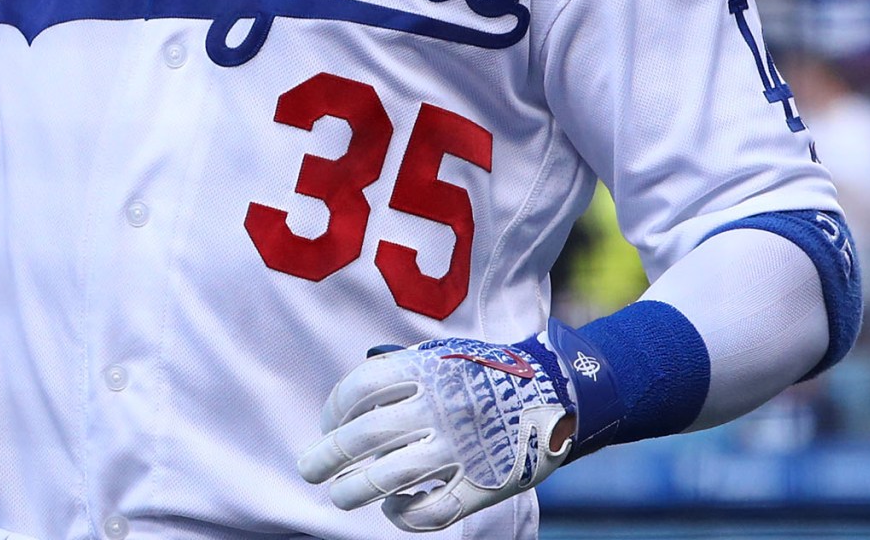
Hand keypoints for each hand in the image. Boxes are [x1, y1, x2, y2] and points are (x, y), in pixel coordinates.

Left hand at [297, 336, 576, 532]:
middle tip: (308, 468)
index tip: (327, 426)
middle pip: (364, 436)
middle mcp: (440, 408)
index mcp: (428, 370)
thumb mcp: (444, 353)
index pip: (358, 389)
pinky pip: (433, 511)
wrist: (561, 390)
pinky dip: (405, 514)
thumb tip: (348, 405)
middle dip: (327, 456)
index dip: (333, 410)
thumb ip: (401, 372)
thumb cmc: (489, 372)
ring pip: (388, 478)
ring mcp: (461, 448)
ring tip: (339, 495)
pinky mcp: (484, 483)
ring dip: (353, 491)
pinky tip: (394, 508)